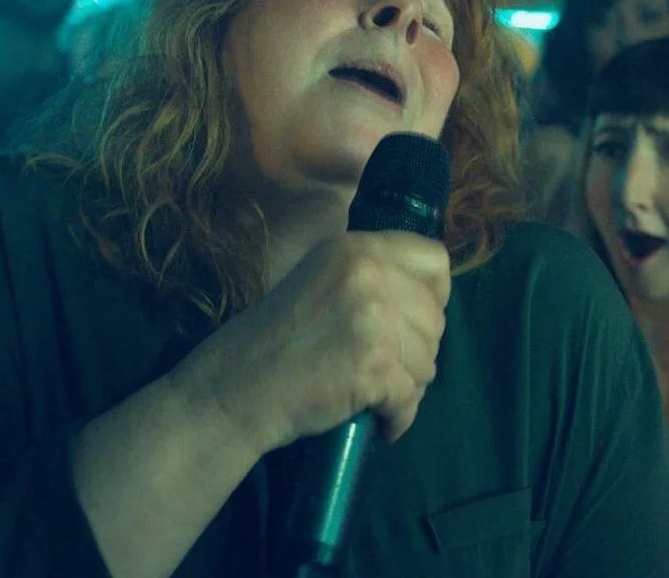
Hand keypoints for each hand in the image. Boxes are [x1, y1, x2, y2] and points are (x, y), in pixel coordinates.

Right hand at [166, 231, 450, 456]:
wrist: (232, 389)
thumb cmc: (272, 340)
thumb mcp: (321, 281)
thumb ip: (371, 279)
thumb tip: (429, 301)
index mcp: (357, 248)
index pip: (435, 261)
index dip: (432, 296)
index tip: (412, 322)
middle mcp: (370, 274)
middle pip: (436, 319)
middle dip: (416, 351)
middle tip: (382, 370)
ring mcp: (374, 319)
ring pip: (428, 362)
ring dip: (406, 387)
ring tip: (371, 394)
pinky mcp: (374, 366)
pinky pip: (410, 400)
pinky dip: (397, 419)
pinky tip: (376, 421)